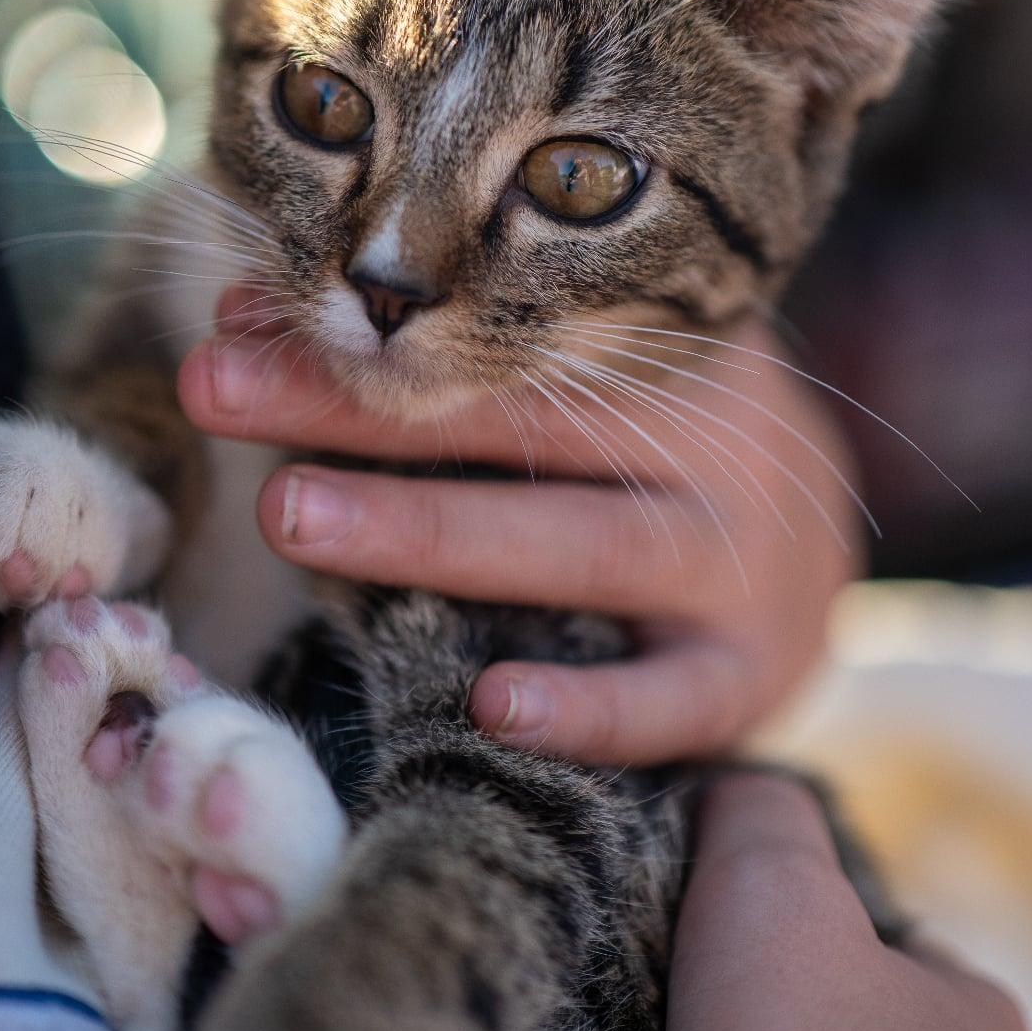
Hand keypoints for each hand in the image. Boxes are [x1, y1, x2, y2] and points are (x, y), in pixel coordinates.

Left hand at [177, 292, 860, 760]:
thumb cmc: (646, 447)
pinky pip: (671, 700)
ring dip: (428, 532)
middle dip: (359, 407)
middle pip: (523, 419)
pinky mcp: (750, 673)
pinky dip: (588, 708)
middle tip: (216, 389)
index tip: (234, 323)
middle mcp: (705, 441)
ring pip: (581, 546)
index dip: (365, 330)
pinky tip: (491, 706)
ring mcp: (737, 561)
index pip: (500, 331)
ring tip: (290, 515)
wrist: (816, 547)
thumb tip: (244, 323)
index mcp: (660, 348)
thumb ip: (434, 361)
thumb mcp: (574, 382)